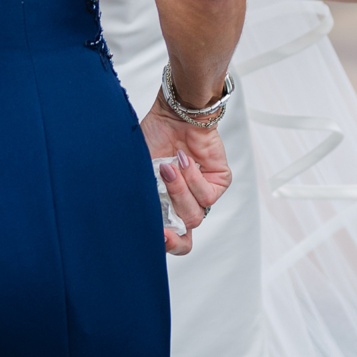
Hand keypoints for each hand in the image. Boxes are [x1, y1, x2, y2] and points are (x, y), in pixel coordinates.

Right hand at [142, 105, 229, 255]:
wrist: (173, 112)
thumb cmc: (155, 137)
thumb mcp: (139, 171)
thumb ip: (141, 196)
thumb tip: (137, 221)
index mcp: (166, 204)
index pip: (172, 238)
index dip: (165, 244)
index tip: (156, 238)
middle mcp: (184, 202)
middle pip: (185, 234)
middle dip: (173, 230)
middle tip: (163, 226)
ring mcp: (202, 193)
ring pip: (195, 214)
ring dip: (179, 192)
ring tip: (168, 169)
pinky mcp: (219, 181)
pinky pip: (207, 195)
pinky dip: (193, 179)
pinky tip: (183, 161)